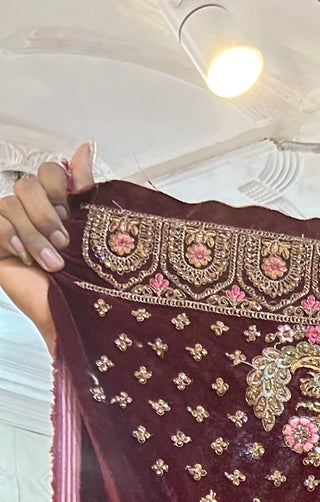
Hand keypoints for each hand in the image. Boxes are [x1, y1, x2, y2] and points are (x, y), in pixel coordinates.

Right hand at [0, 143, 95, 352]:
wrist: (75, 320)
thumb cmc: (87, 284)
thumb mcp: (92, 232)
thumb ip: (85, 190)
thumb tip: (84, 146)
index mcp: (59, 206)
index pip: (50, 172)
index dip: (58, 187)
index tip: (71, 212)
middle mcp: (33, 213)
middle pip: (27, 184)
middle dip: (46, 213)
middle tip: (64, 243)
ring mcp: (12, 227)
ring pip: (10, 203)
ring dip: (34, 234)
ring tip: (52, 263)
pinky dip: (11, 237)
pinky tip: (23, 257)